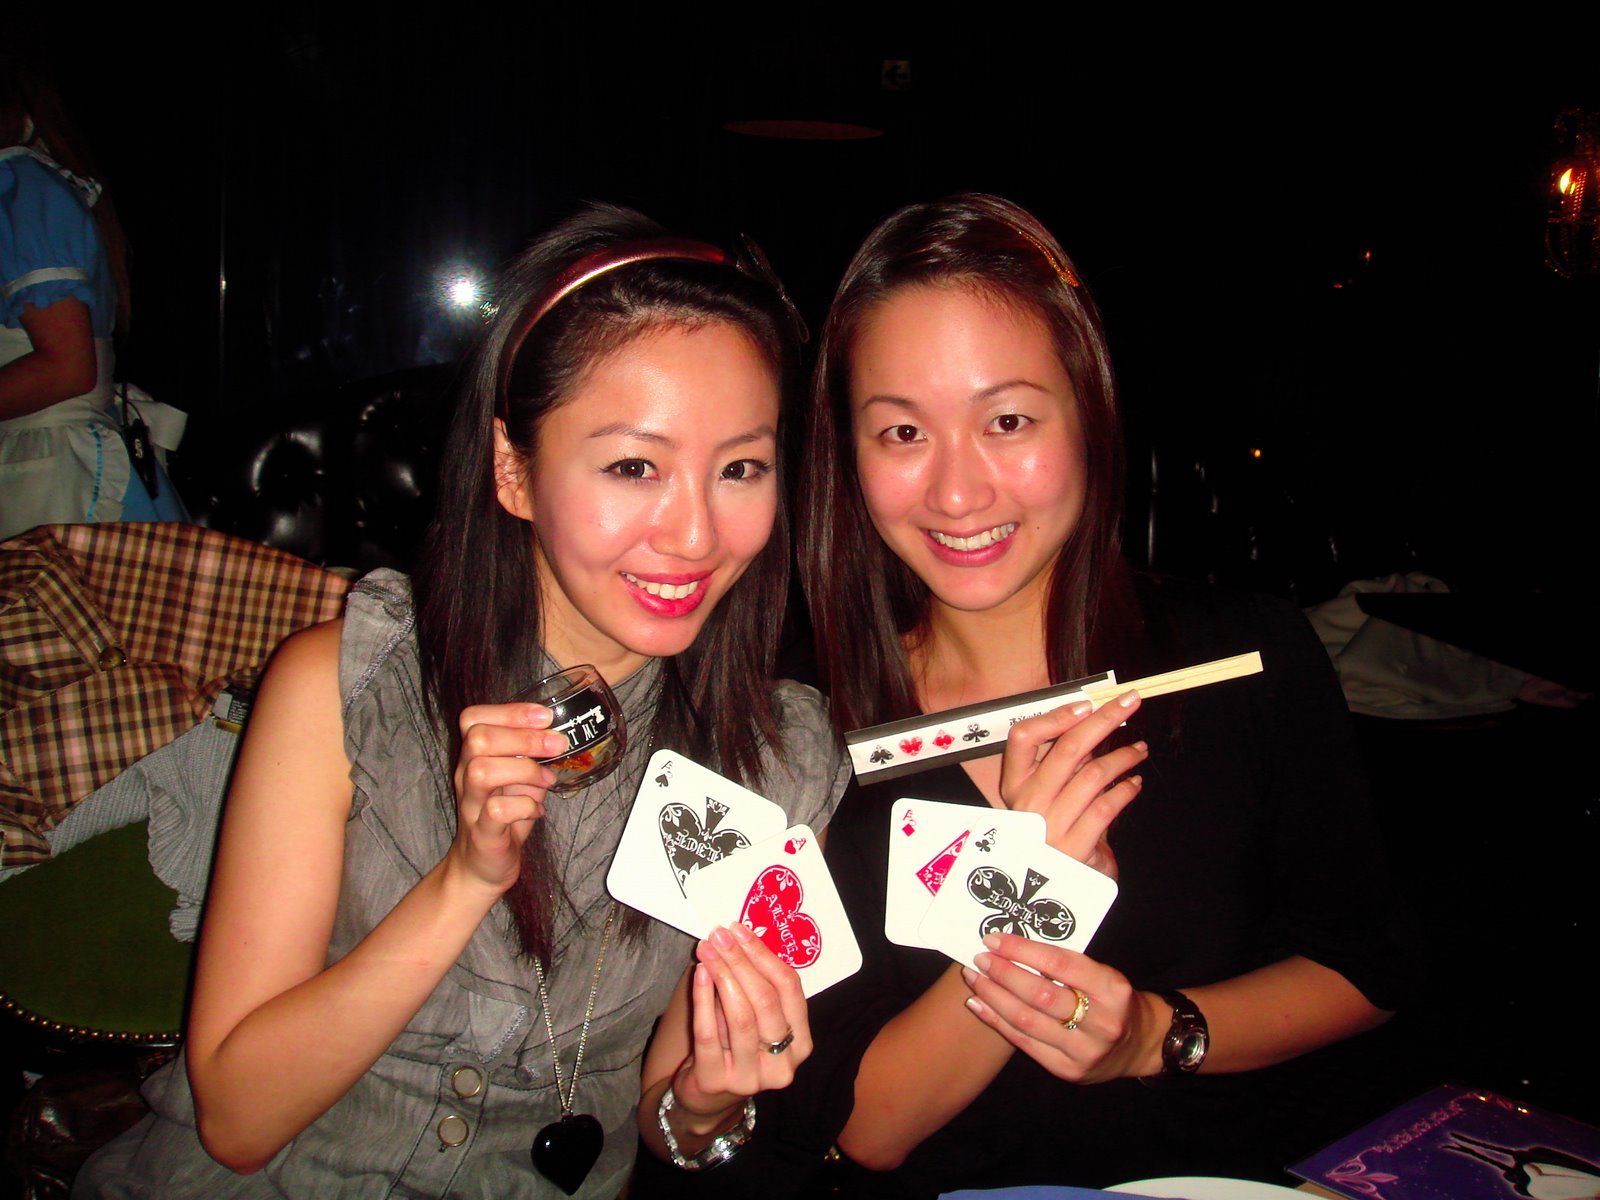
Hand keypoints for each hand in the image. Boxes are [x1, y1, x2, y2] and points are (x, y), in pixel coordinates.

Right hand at [448, 703, 566, 892]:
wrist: (481, 865)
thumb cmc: (502, 817)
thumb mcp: (519, 779)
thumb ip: (532, 757)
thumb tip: (559, 737)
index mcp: (473, 756)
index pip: (473, 718)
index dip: (510, 711)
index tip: (545, 716)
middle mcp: (465, 776)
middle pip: (477, 739)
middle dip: (524, 737)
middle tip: (557, 745)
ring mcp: (471, 804)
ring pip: (481, 771)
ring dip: (525, 770)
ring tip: (547, 780)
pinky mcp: (482, 833)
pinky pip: (496, 811)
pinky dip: (524, 806)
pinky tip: (537, 810)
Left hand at [669, 924, 811, 1133]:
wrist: (708, 1096)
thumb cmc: (734, 1046)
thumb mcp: (754, 1019)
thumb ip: (754, 986)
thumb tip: (737, 938)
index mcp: (801, 1042)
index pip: (789, 989)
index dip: (764, 955)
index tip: (741, 930)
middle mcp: (784, 1063)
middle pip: (766, 1000)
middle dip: (741, 961)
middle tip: (720, 936)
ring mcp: (752, 1077)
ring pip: (741, 1017)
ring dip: (722, 975)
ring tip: (707, 950)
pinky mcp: (718, 1082)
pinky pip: (710, 1034)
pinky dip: (703, 1000)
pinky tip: (699, 975)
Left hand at [960, 932, 1164, 1083]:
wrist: (1141, 1044)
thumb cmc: (1114, 1000)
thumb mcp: (1103, 974)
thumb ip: (1066, 963)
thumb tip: (1013, 945)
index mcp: (1112, 989)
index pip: (1060, 964)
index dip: (1022, 950)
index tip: (995, 939)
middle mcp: (1101, 1022)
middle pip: (1040, 995)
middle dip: (1003, 973)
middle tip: (980, 959)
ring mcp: (1084, 1050)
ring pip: (1027, 1020)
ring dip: (993, 996)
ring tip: (974, 978)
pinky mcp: (1068, 1070)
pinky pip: (1024, 1043)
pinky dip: (996, 1021)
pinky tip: (979, 1004)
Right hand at [1000, 691, 1147, 876]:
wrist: (1047, 893)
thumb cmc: (1052, 834)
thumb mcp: (1046, 798)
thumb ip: (1063, 765)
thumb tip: (1094, 722)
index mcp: (1013, 785)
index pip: (1022, 738)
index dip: (1055, 716)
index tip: (1086, 704)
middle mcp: (1028, 804)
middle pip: (1067, 750)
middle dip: (1103, 721)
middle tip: (1130, 703)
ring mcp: (1050, 826)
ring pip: (1092, 776)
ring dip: (1122, 757)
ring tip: (1140, 749)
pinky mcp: (1075, 847)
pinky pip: (1106, 808)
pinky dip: (1125, 791)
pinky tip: (1135, 784)